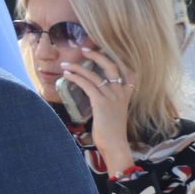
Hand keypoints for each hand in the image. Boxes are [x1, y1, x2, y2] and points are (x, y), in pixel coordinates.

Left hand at [59, 44, 135, 172]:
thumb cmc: (112, 131)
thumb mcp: (115, 111)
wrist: (115, 144)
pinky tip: (67, 75)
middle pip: (112, 66)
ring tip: (65, 64)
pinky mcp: (101, 103)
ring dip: (78, 67)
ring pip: (95, 75)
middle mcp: (121, 92)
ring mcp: (112, 97)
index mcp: (127, 93)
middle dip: (97, 55)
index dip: (118, 57)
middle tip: (84, 50)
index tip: (106, 49)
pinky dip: (76, 78)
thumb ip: (109, 100)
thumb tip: (94, 92)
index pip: (128, 69)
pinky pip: (87, 85)